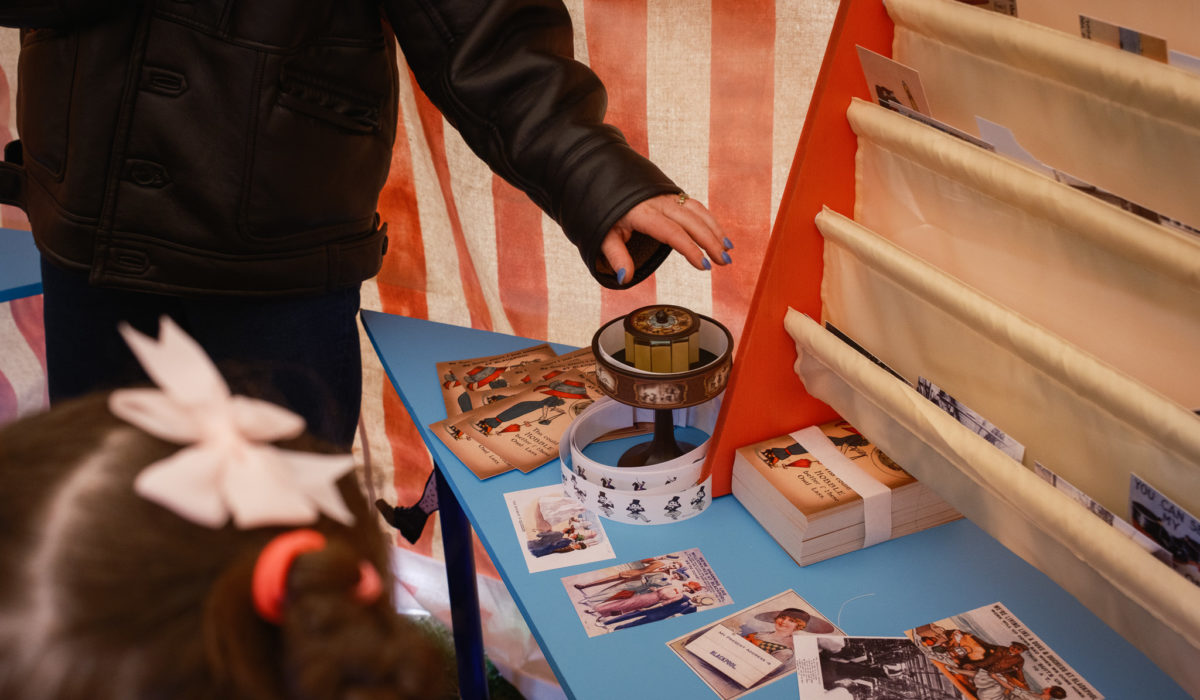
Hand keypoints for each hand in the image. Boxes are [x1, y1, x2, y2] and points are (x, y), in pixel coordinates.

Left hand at [601, 193, 731, 284]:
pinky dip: (709, 220)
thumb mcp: (603, 234)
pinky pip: (695, 206)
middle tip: (724, 262)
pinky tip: (718, 234)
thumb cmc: (603, 207)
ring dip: (715, 230)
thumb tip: (625, 277)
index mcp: (643, 213)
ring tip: (727, 250)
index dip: (690, 249)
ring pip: (697, 211)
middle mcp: (658, 202)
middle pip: (691, 221)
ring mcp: (666, 196)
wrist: (602, 178)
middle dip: (711, 242)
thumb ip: (616, 256)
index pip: (672, 232)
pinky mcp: (671, 194)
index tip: (703, 265)